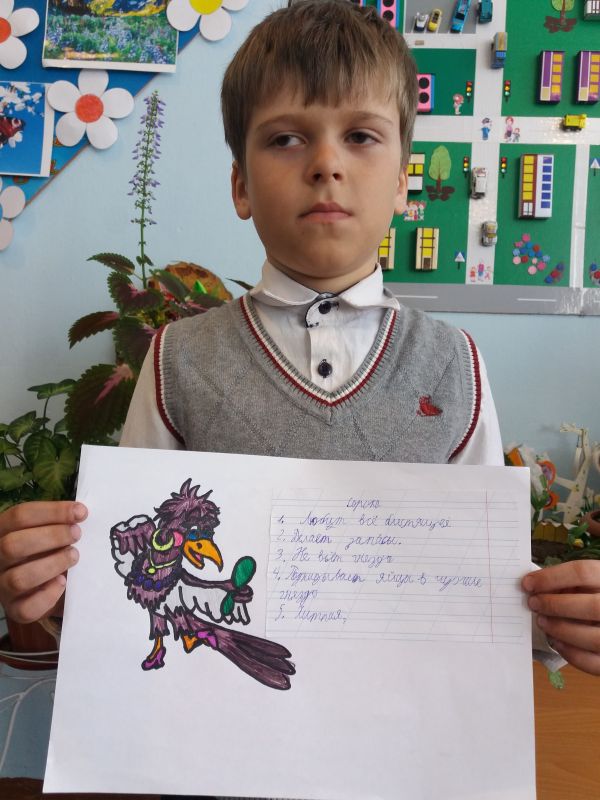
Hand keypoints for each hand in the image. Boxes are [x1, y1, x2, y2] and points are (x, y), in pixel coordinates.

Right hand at [0, 501, 86, 623]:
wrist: (42, 589)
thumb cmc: (46, 552)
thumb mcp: (46, 533)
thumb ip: (58, 523)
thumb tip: (80, 513)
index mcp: (3, 532)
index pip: (20, 515)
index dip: (52, 511)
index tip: (80, 512)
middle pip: (12, 545)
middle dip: (52, 536)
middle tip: (77, 534)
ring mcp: (3, 586)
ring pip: (19, 578)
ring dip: (53, 564)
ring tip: (74, 556)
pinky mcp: (15, 610)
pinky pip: (28, 607)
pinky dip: (49, 595)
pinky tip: (63, 582)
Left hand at [522, 560, 599, 675]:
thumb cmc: (589, 597)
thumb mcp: (583, 584)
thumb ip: (565, 584)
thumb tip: (533, 588)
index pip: (583, 572)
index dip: (551, 577)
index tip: (527, 583)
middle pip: (592, 606)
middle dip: (556, 606)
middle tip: (533, 604)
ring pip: (594, 638)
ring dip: (561, 630)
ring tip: (541, 622)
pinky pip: (594, 662)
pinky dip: (572, 654)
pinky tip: (556, 643)